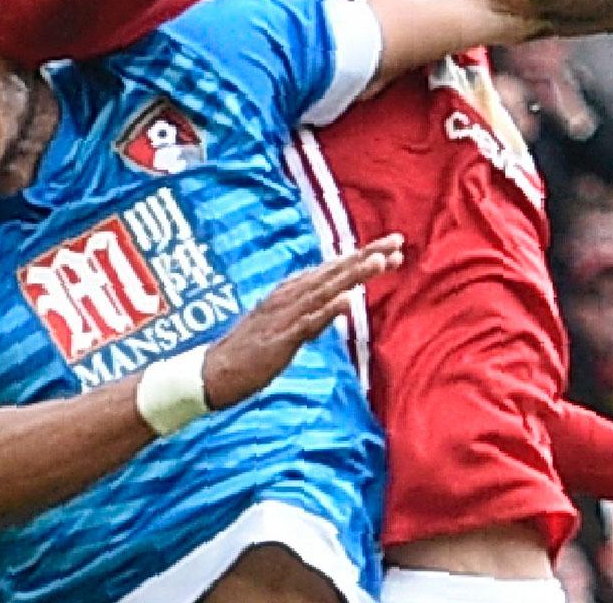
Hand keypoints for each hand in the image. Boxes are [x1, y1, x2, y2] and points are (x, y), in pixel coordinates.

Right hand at [202, 235, 403, 408]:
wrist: (213, 372)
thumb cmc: (250, 350)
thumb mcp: (287, 324)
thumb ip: (313, 310)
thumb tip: (341, 301)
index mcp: (293, 290)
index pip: (335, 268)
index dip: (364, 256)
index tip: (395, 247)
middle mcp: (290, 295)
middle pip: (335, 271)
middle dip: (367, 255)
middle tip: (399, 240)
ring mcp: (285, 315)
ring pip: (326, 289)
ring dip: (353, 274)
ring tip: (381, 260)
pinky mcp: (280, 338)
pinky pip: (308, 322)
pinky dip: (329, 310)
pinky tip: (349, 301)